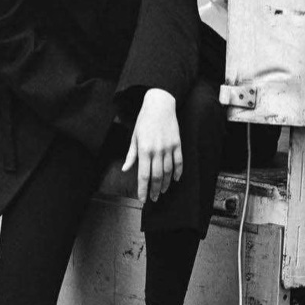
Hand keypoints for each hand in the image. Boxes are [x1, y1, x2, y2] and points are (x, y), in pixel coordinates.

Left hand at [121, 88, 182, 203]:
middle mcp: (156, 151)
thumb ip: (131, 155)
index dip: (143, 189)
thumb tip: (125, 169)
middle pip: (157, 177)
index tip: (142, 199)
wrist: (160, 105)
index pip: (143, 175)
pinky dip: (177, 172)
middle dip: (155, 190)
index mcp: (144, 150)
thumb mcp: (134, 137)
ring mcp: (168, 148)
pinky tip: (174, 179)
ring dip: (165, 184)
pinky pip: (179, 162)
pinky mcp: (177, 144)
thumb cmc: (144, 121)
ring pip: (168, 172)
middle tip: (154, 199)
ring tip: (162, 191)